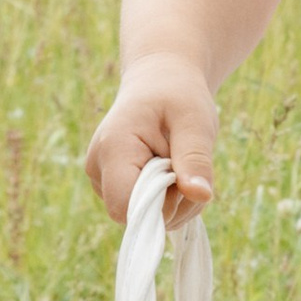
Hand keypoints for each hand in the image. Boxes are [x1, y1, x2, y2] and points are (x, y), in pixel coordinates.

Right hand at [84, 57, 217, 227]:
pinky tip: (173, 172)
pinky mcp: (112, 187)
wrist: (160, 82)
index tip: (182, 177)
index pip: (124, 207)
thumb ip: (195, 158)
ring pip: (145, 218)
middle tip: (188, 165)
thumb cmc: (178, 95)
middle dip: (174, 202)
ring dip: (176, 202)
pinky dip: (170, 201)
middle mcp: (98, 168)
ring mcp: (101, 180)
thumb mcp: (195, 121)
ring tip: (181, 164)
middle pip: (137, 216)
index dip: (160, 206)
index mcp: (113, 149)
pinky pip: (146, 212)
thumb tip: (202, 195)